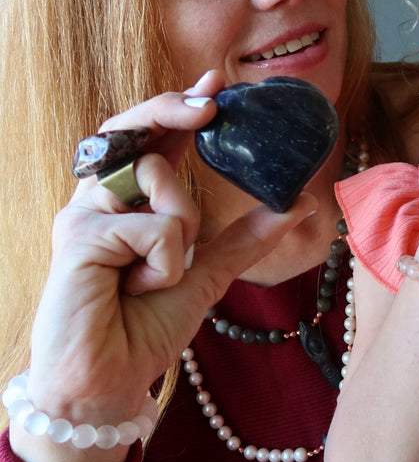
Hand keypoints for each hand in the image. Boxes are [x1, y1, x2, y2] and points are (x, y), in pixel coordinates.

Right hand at [17, 71, 314, 461]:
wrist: (109, 381)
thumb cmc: (144, 327)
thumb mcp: (207, 274)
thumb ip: (244, 238)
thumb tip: (297, 203)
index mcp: (133, 204)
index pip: (157, 141)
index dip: (182, 106)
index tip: (218, 81)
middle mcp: (104, 200)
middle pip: (138, 132)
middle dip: (172, 110)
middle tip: (211, 102)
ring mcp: (85, 214)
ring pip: (159, 180)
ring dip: (182, 227)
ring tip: (156, 274)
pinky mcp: (77, 237)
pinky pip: (156, 228)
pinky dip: (166, 263)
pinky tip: (137, 288)